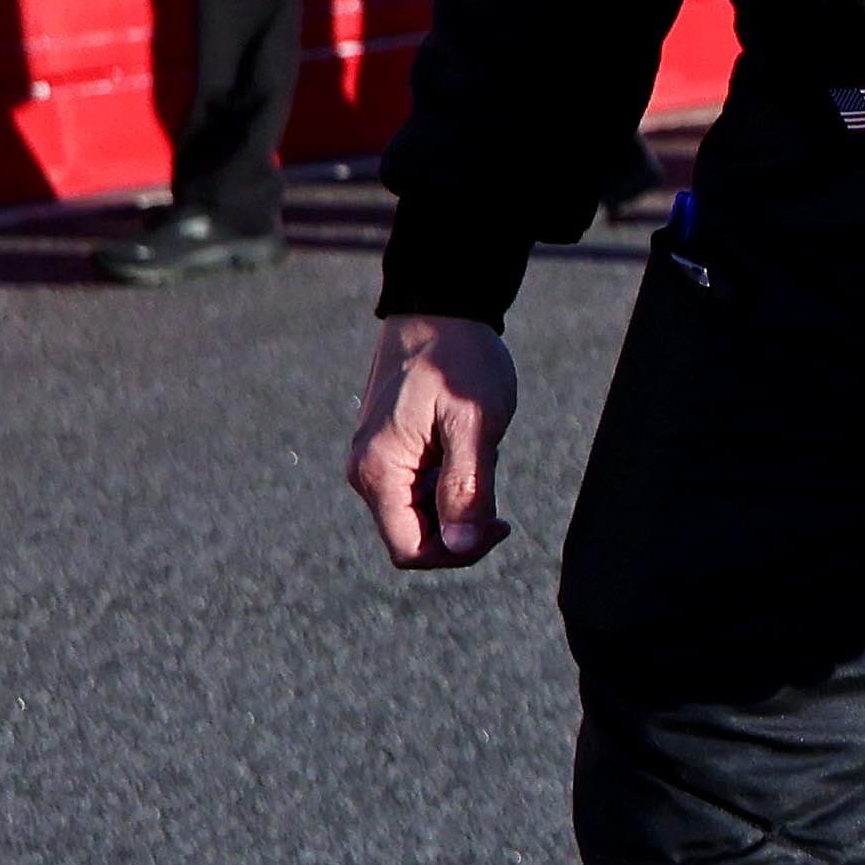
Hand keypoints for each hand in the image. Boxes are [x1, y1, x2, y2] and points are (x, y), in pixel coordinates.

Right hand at [346, 313, 519, 568]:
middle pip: (412, 538)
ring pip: (416, 517)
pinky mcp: (388, 451)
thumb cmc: (460, 361)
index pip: (410, 551)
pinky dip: (446, 487)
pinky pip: (416, 491)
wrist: (440, 310)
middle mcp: (366, 473)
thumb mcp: (475, 424)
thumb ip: (467, 488)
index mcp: (379, 471)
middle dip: (458, 531)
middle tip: (495, 495)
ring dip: (454, 506)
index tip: (498, 524)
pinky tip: (467, 453)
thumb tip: (461, 547)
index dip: (458, 554)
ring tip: (479, 460)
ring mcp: (374, 461)